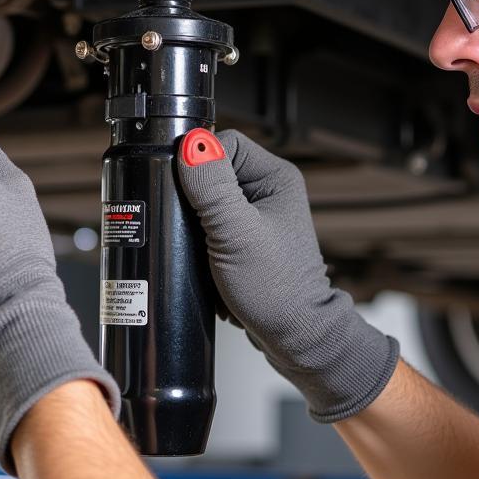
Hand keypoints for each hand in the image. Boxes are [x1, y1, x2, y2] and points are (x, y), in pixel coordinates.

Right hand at [178, 129, 398, 421]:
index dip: (196, 161)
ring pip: (206, 196)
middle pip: (210, 169)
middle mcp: (268, 189)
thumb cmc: (276, 290)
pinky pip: (208, 221)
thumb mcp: (236, 234)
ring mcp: (256, 214)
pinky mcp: (244, 236)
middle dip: (192, 193)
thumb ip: (212, 188)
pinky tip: (199, 253)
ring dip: (192, 217)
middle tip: (193, 224)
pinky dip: (197, 236)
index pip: (222, 142)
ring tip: (199, 243)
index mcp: (275, 176)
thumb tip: (190, 145)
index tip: (185, 190)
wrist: (293, 336)